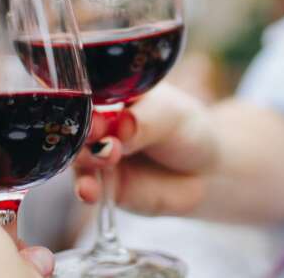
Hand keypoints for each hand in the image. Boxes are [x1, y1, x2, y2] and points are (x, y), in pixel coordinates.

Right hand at [74, 84, 218, 216]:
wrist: (205, 172)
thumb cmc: (187, 131)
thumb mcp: (171, 116)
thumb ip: (144, 122)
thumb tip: (121, 126)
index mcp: (111, 94)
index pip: (88, 92)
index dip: (88, 101)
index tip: (98, 112)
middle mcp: (99, 123)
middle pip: (77, 124)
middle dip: (85, 130)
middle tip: (100, 134)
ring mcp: (98, 154)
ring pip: (78, 155)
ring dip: (85, 158)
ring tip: (107, 157)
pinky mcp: (103, 184)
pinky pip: (87, 186)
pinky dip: (86, 189)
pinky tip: (90, 192)